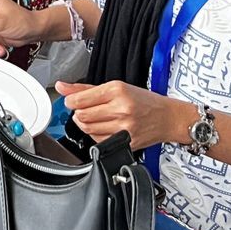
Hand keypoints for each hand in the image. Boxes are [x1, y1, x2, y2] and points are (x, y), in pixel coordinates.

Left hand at [56, 81, 192, 150]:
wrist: (168, 118)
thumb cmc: (144, 101)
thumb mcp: (116, 87)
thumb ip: (85, 88)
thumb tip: (61, 86)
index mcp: (117, 91)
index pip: (81, 99)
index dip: (70, 101)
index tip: (70, 101)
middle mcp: (121, 109)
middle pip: (82, 116)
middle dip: (78, 113)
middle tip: (83, 109)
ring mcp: (124, 128)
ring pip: (88, 129)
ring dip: (85, 124)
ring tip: (92, 118)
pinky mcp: (126, 142)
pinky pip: (99, 141)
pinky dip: (95, 135)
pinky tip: (103, 128)